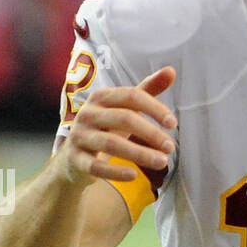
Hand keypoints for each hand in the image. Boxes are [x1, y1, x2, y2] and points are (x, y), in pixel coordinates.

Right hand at [56, 67, 177, 186]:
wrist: (73, 158)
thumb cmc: (106, 128)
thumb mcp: (125, 109)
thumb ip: (147, 91)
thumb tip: (171, 70)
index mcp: (101, 97)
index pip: (131, 96)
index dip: (154, 108)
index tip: (173, 123)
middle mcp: (87, 113)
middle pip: (123, 118)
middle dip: (150, 133)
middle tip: (171, 147)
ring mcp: (79, 136)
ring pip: (111, 143)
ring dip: (140, 154)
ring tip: (162, 162)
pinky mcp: (75, 159)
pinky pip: (96, 166)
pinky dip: (115, 171)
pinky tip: (133, 176)